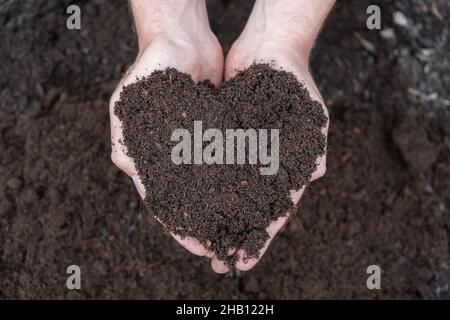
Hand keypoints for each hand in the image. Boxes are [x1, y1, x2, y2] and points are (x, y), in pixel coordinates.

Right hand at [109, 0, 228, 272]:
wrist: (181, 38)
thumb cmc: (150, 68)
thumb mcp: (129, 102)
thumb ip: (126, 137)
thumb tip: (128, 170)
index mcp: (149, 157)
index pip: (165, 201)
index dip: (181, 226)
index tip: (198, 247)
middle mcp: (174, 156)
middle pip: (191, 199)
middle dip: (206, 224)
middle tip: (224, 246)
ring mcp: (197, 146)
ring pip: (212, 185)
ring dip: (224, 207)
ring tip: (241, 228)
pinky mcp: (218, 134)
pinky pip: (229, 161)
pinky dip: (238, 179)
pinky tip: (251, 195)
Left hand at [222, 0, 333, 271]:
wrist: (270, 46)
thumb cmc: (296, 79)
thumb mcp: (310, 112)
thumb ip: (313, 145)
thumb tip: (314, 175)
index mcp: (287, 167)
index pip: (275, 211)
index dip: (261, 237)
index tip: (245, 261)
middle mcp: (263, 164)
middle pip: (247, 208)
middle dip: (233, 234)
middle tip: (216, 259)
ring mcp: (242, 153)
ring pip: (226, 192)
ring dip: (214, 215)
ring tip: (198, 239)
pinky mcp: (223, 138)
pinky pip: (210, 165)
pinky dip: (201, 184)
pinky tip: (188, 201)